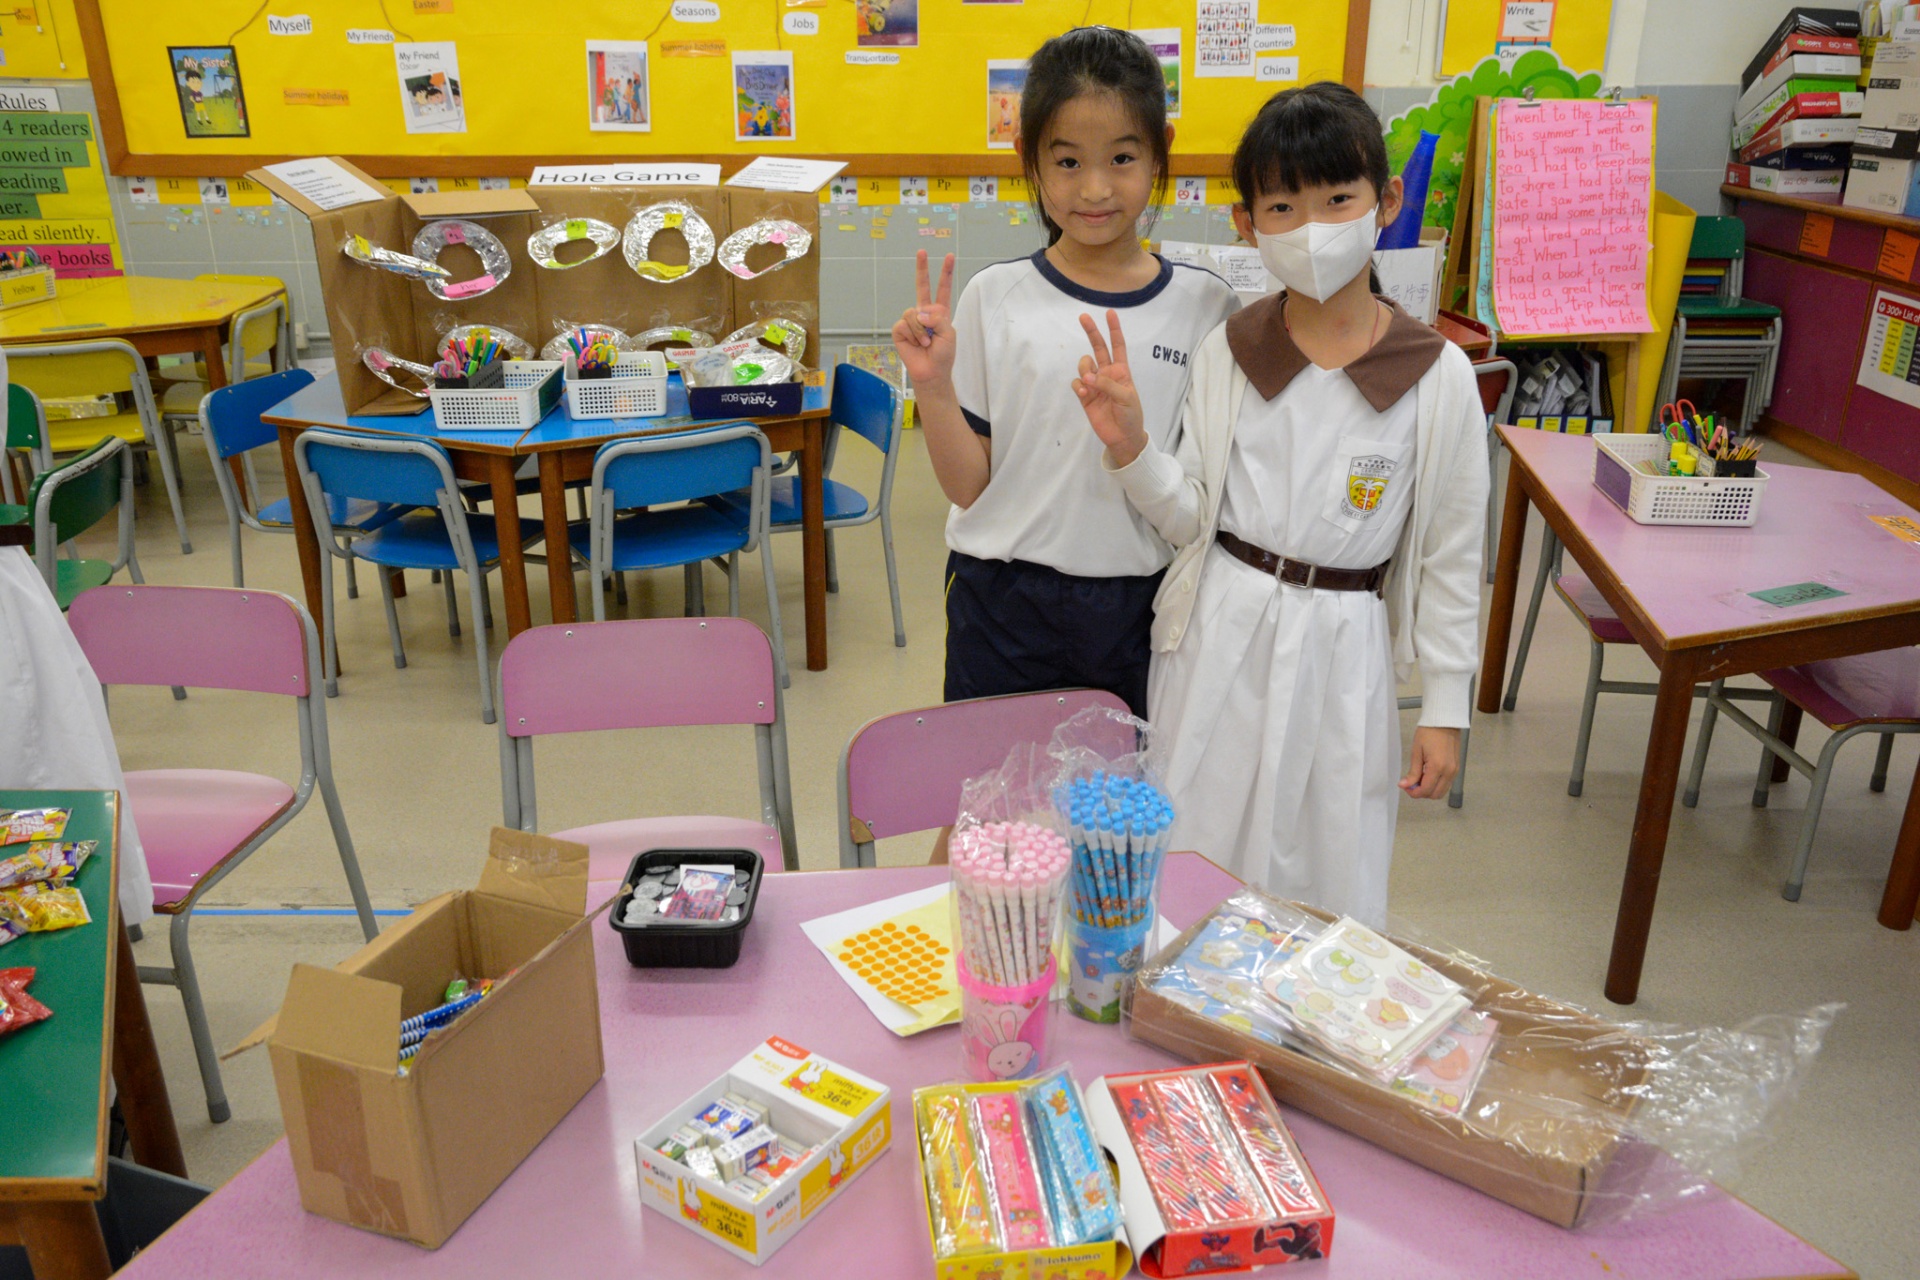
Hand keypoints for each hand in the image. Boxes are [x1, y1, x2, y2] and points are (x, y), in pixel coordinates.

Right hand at [891, 250, 956, 391]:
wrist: (931, 372)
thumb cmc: (943, 355)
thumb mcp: (949, 333)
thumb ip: (938, 318)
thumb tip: (919, 312)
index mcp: (939, 312)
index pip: (942, 289)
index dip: (946, 273)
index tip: (950, 256)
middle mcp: (924, 313)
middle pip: (921, 286)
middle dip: (922, 268)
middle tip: (922, 251)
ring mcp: (911, 320)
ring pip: (913, 312)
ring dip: (921, 330)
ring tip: (926, 342)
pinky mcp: (900, 330)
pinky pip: (904, 324)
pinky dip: (913, 335)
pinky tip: (917, 344)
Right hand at [1072, 309, 1147, 465]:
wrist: (1123, 437)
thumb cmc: (1131, 415)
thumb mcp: (1126, 398)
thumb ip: (1108, 385)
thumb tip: (1088, 378)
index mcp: (1121, 371)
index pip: (1117, 345)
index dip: (1114, 329)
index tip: (1110, 313)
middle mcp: (1107, 373)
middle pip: (1097, 347)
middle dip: (1091, 331)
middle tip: (1083, 317)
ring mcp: (1095, 384)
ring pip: (1084, 365)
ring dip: (1084, 369)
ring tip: (1090, 385)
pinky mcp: (1085, 395)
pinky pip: (1076, 383)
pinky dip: (1079, 386)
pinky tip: (1085, 394)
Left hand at [1400, 726, 1460, 799]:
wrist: (1444, 721)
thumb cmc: (1428, 733)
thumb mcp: (1416, 752)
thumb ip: (1412, 772)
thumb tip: (1404, 786)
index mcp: (1438, 767)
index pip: (1426, 790)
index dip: (1413, 793)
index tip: (1405, 787)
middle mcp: (1449, 772)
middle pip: (1435, 794)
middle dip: (1421, 793)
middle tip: (1411, 783)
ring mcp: (1455, 771)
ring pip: (1442, 791)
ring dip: (1429, 789)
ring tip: (1418, 778)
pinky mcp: (1457, 768)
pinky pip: (1446, 783)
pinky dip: (1436, 784)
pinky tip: (1427, 775)